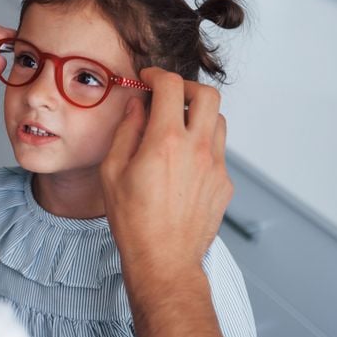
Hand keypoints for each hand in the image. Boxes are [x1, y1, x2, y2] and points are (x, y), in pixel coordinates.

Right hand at [101, 67, 232, 336]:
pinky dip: (201, 143)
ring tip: (175, 128)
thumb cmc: (133, 221)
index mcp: (165, 142)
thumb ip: (126, 131)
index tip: (147, 80)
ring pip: (218, 120)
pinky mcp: (224, 183)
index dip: (157, 75)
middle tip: (168, 96)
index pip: (171, 87)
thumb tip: (137, 105)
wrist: (164, 261)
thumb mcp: (112, 172)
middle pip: (208, 94)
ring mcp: (215, 166)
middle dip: (186, 88)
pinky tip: (182, 162)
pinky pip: (218, 150)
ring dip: (198, 115)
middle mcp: (197, 149)